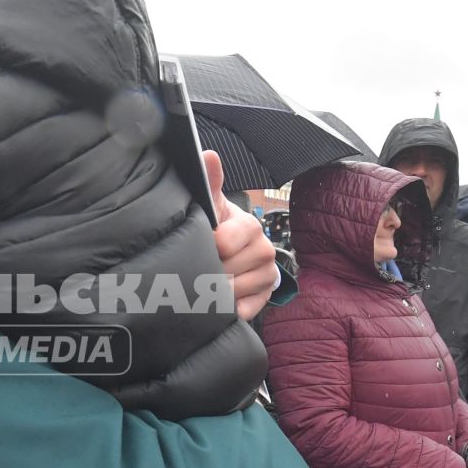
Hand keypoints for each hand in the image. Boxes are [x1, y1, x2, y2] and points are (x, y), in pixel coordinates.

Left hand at [204, 151, 276, 321]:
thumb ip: (209, 182)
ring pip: (232, 293)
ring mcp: (266, 276)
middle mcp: (264, 250)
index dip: (207, 247)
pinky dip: (227, 309)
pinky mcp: (264, 298)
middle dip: (208, 270)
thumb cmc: (217, 225)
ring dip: (213, 290)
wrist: (233, 252)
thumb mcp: (212, 205)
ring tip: (206, 278)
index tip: (201, 243)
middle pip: (226, 272)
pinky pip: (242, 311)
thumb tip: (209, 155)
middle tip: (200, 262)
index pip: (225, 243)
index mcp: (249, 227)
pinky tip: (218, 299)